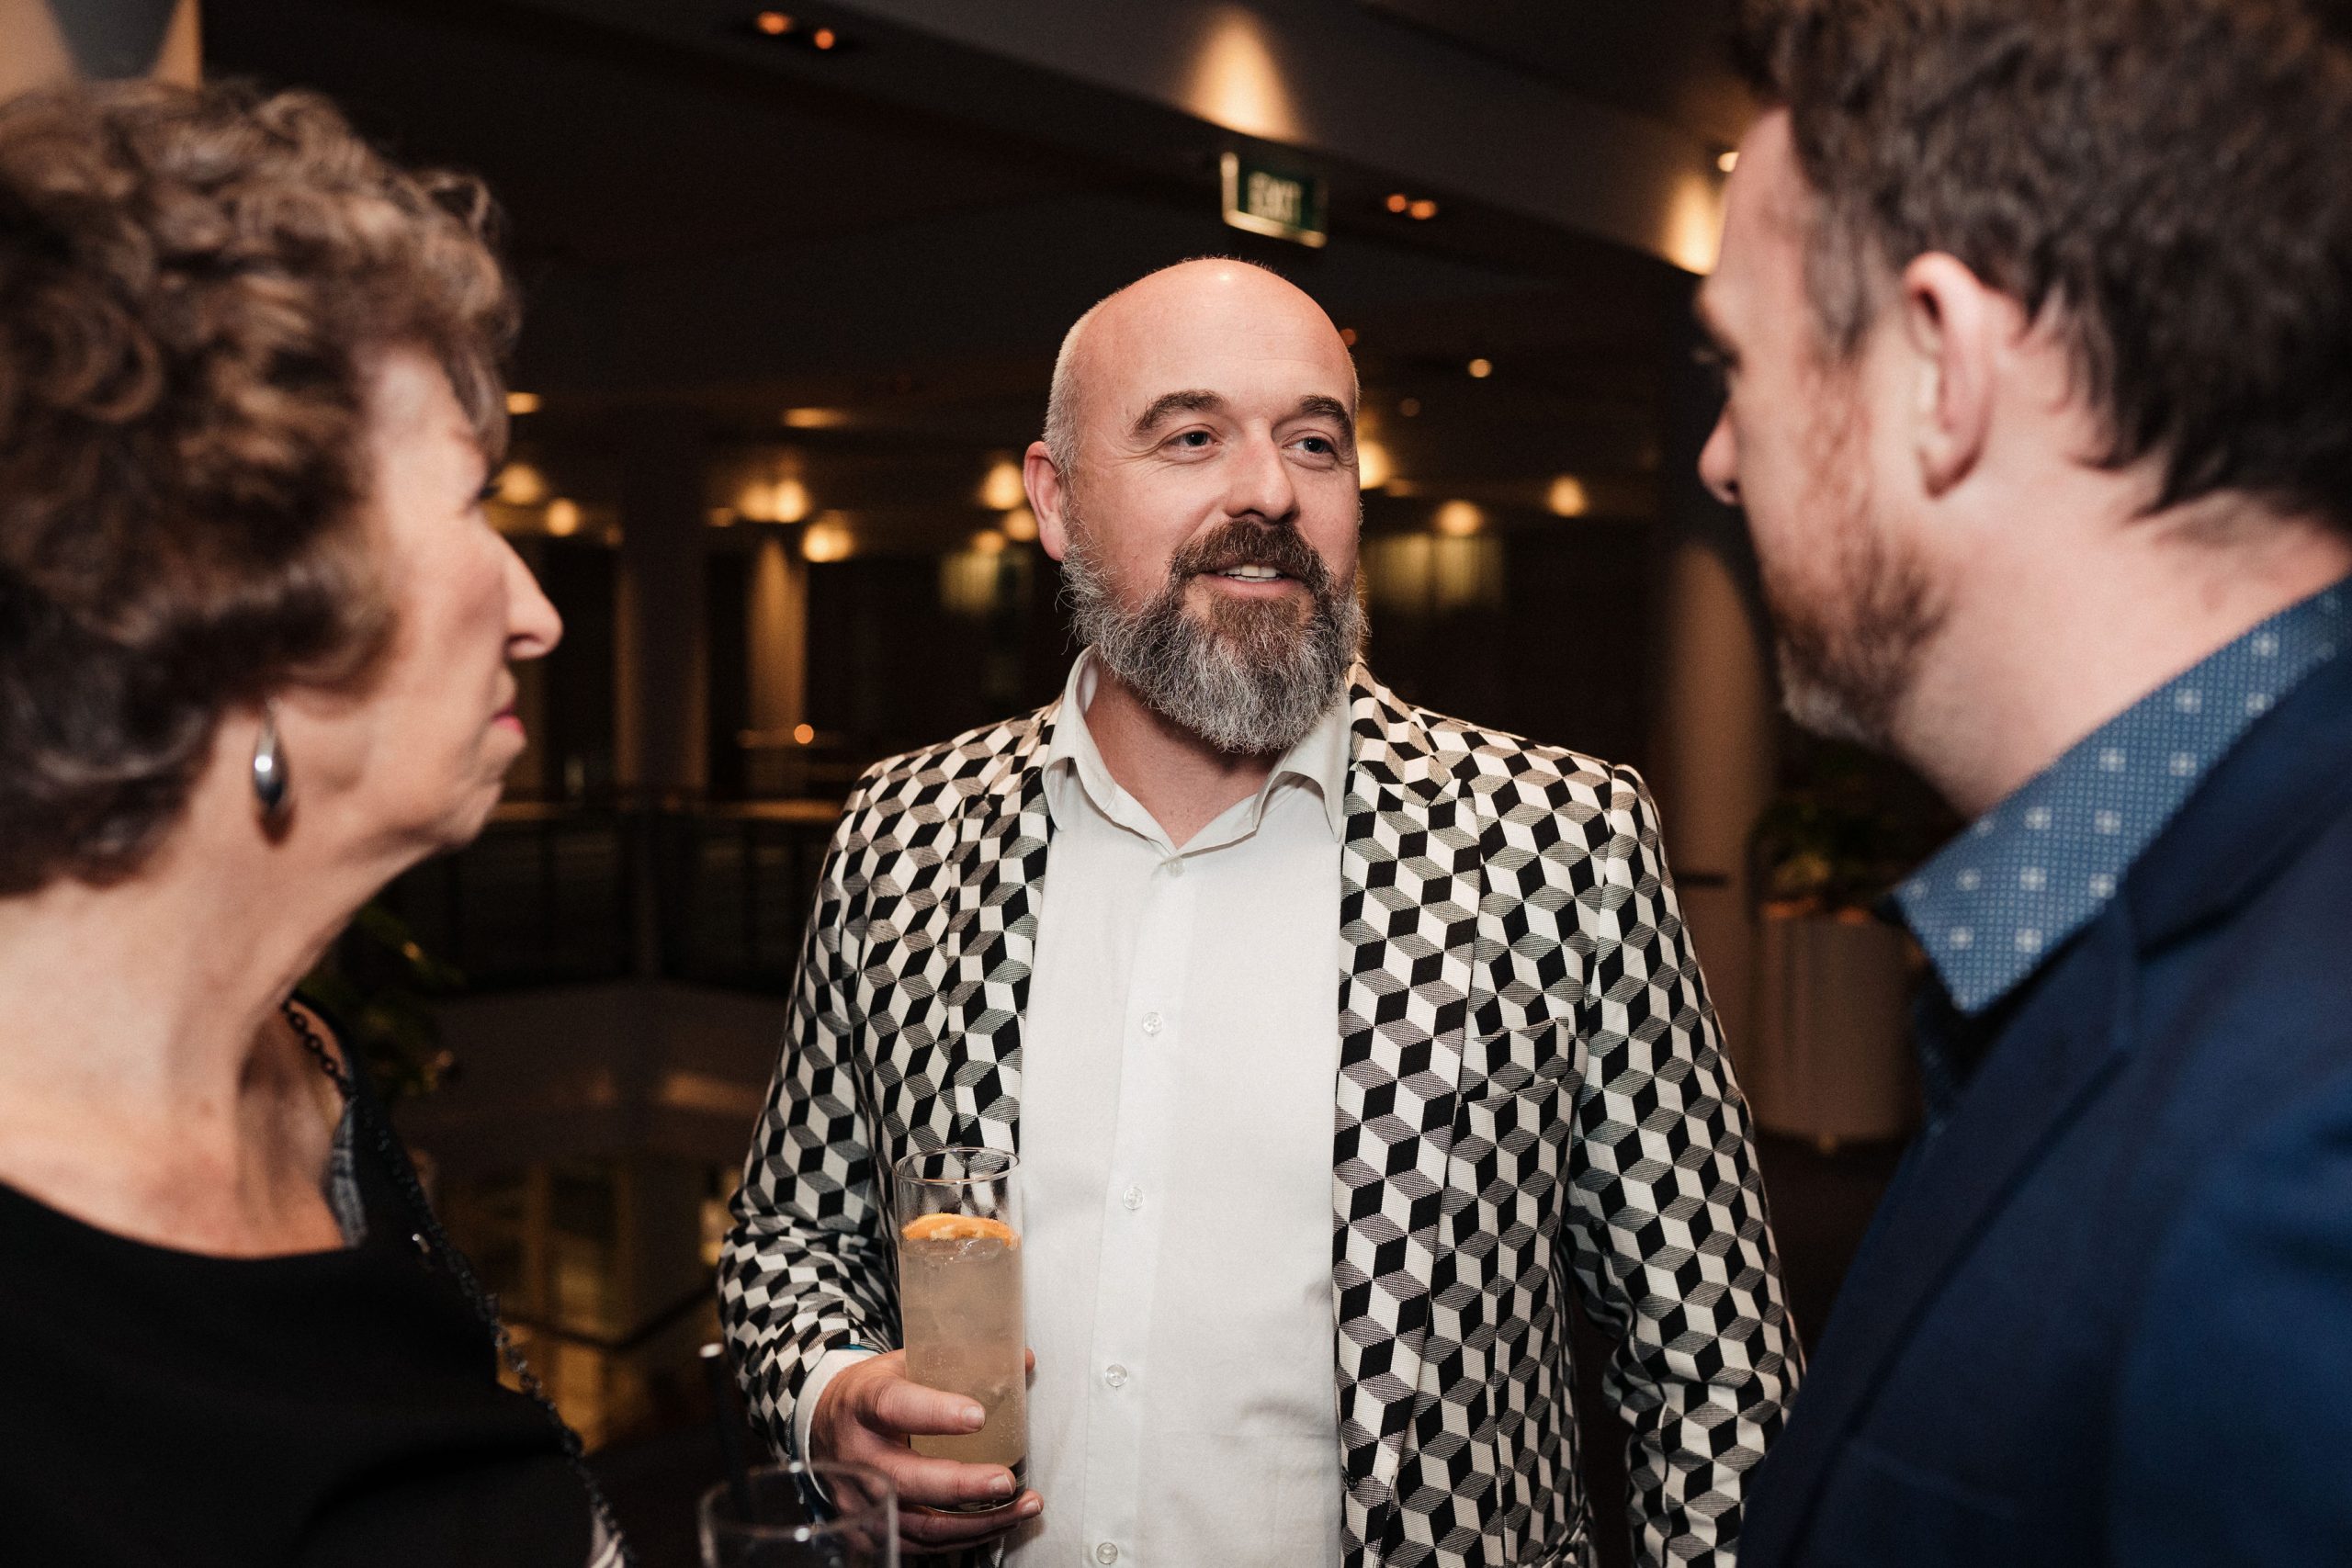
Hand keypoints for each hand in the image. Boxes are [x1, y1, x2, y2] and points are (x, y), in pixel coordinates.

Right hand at [809, 1349, 1040, 1553]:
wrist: (823, 1426)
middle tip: (1006, 1481)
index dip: (935, 1413)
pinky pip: (921, 1546)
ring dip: (978, 1522)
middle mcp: (856, 1455)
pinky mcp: (869, 1531)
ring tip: (1022, 1506)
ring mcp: (860, 1501)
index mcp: (863, 1402)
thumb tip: (1025, 1362)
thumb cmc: (873, 1394)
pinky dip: (965, 1538)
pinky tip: (999, 1523)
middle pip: (906, 1481)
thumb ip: (958, 1363)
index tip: (978, 1416)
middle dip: (961, 1486)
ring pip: (919, 1525)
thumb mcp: (903, 1364)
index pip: (894, 1406)